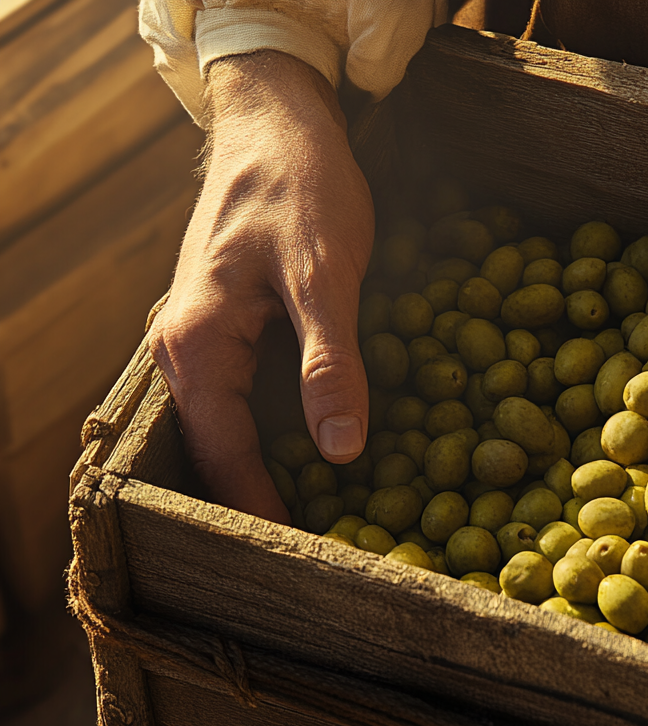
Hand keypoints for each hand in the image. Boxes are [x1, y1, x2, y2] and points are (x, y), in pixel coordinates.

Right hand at [150, 51, 374, 523]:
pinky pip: (256, 399)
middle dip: (271, 501)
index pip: (224, 456)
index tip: (303, 562)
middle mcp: (187, 354)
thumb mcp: (325, 274)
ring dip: (281, 469)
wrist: (280, 122)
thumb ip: (331, 362)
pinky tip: (331, 450)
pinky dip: (290, 429)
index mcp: (194, 348)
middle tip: (333, 549)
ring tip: (338, 518)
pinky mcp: (238, 332)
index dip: (264, 510)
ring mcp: (209, 343)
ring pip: (240, 427)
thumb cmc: (299, 188)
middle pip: (224, 452)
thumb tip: (340, 452)